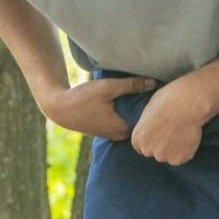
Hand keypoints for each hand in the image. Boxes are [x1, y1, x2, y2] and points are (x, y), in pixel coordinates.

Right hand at [40, 75, 156, 140]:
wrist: (59, 108)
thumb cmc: (83, 98)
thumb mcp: (108, 88)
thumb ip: (132, 85)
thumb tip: (154, 82)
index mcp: (123, 129)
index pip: (147, 121)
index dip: (153, 108)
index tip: (159, 95)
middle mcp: (119, 136)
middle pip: (140, 122)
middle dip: (146, 109)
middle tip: (154, 92)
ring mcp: (112, 134)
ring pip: (131, 121)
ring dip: (135, 110)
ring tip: (142, 94)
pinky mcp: (106, 130)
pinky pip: (122, 121)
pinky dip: (126, 112)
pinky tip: (127, 100)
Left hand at [130, 81, 215, 164]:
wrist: (186, 104)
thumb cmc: (168, 100)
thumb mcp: (150, 109)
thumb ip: (148, 124)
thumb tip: (151, 125)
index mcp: (137, 139)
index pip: (142, 147)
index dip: (153, 140)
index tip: (162, 133)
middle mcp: (147, 150)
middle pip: (155, 153)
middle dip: (163, 146)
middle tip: (174, 131)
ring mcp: (163, 156)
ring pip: (170, 156)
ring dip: (176, 148)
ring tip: (183, 132)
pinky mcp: (178, 159)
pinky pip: (183, 156)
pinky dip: (187, 150)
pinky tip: (189, 136)